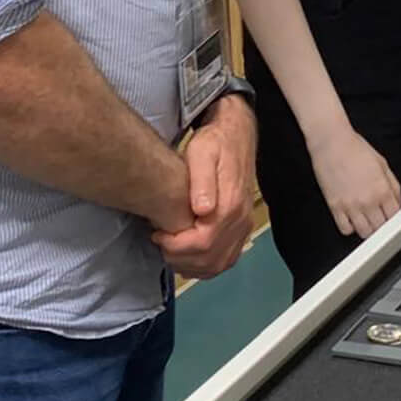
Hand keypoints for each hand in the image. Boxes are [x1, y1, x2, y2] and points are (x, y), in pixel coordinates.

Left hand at [153, 96, 255, 277]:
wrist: (236, 134)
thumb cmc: (215, 142)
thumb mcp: (202, 152)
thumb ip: (202, 181)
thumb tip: (202, 210)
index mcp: (230, 205)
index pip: (203, 243)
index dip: (176, 246)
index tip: (158, 234)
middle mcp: (240, 220)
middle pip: (210, 259)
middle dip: (179, 258)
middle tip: (160, 242)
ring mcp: (243, 226)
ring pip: (219, 264)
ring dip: (192, 266)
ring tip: (170, 250)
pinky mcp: (241, 227)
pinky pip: (227, 259)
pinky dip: (206, 266)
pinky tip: (189, 257)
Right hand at [307, 123, 400, 239]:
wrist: (332, 142)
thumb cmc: (355, 148)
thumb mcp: (382, 164)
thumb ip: (393, 186)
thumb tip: (399, 202)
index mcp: (382, 189)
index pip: (396, 217)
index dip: (397, 220)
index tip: (395, 219)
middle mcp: (367, 200)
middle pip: (381, 228)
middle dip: (384, 226)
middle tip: (381, 221)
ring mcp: (350, 206)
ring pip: (364, 233)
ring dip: (368, 230)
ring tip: (368, 221)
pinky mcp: (334, 207)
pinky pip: (345, 229)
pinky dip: (350, 228)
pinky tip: (352, 219)